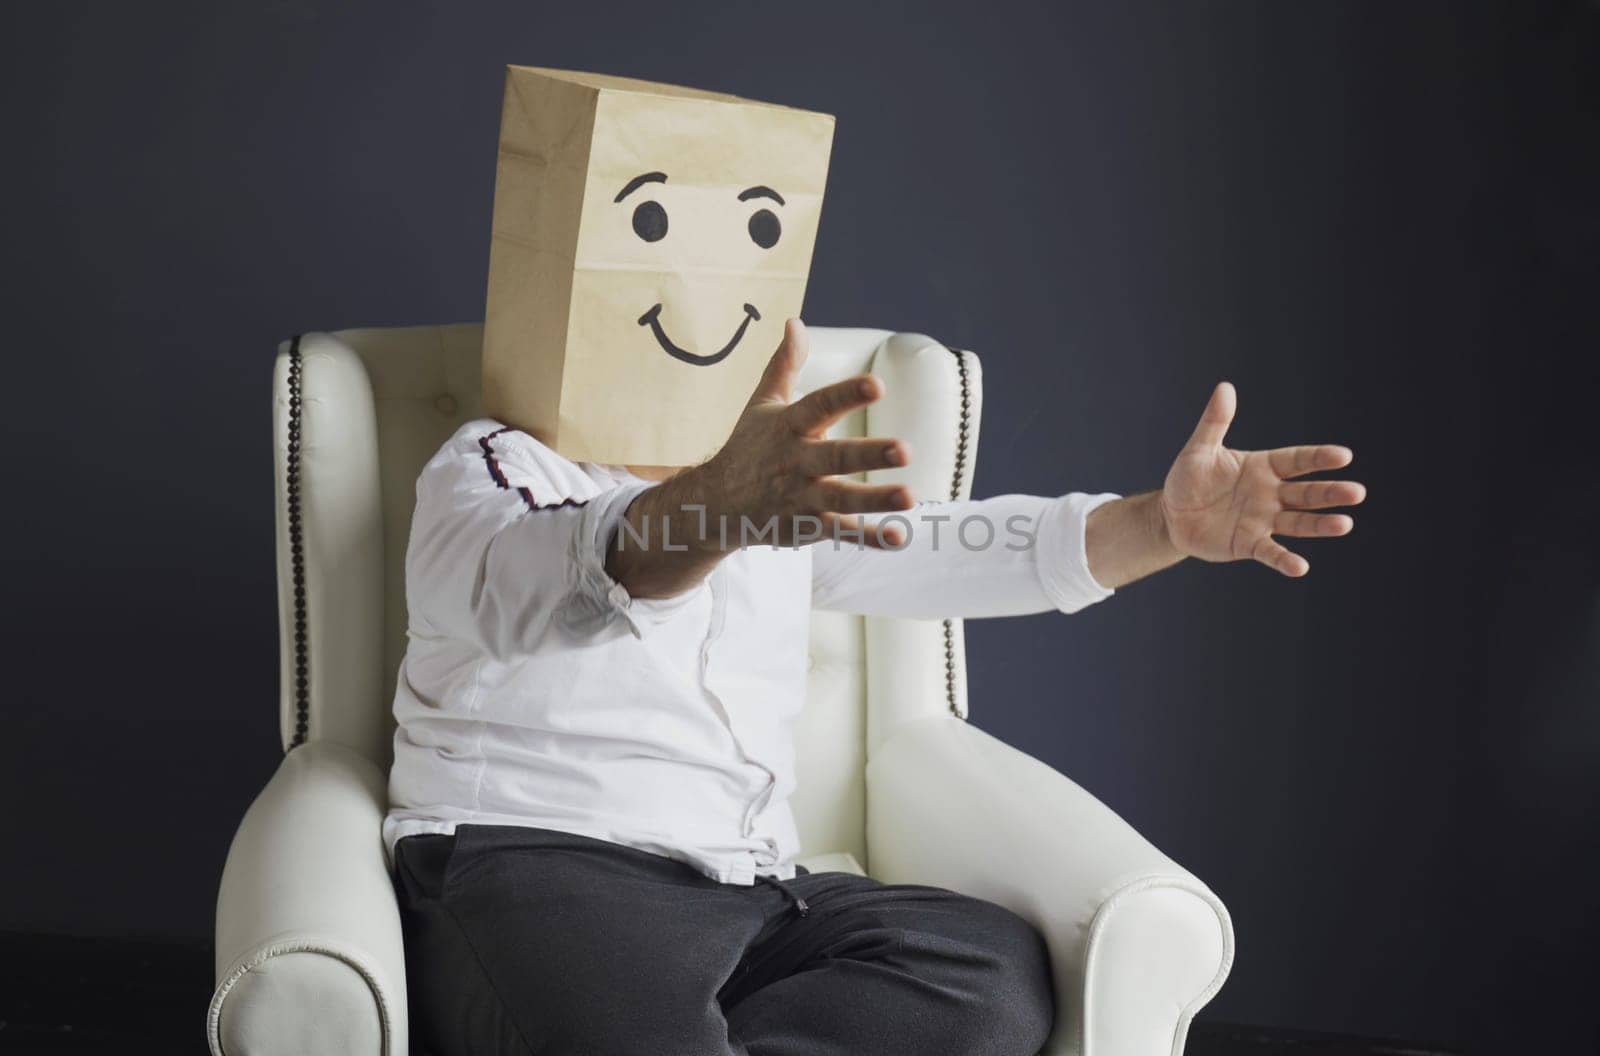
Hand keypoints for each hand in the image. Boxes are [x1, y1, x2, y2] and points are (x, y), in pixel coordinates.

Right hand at [702, 318, 913, 546]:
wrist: (713, 504)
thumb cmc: (747, 448)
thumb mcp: (762, 403)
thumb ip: (784, 365)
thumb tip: (795, 321)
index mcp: (790, 426)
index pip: (820, 405)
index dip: (848, 395)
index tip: (877, 385)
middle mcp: (796, 461)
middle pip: (835, 458)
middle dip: (869, 454)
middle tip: (904, 449)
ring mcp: (801, 497)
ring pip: (841, 499)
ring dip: (875, 500)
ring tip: (909, 497)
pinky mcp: (805, 527)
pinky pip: (841, 533)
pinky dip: (869, 537)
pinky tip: (898, 538)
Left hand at [1159, 382, 1365, 576]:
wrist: (1171, 516)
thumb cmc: (1188, 479)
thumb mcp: (1199, 449)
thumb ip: (1214, 422)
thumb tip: (1224, 387)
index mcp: (1263, 467)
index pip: (1297, 460)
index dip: (1319, 458)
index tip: (1344, 456)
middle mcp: (1270, 494)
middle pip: (1307, 493)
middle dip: (1331, 493)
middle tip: (1357, 493)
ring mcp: (1263, 521)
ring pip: (1298, 522)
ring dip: (1321, 524)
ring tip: (1344, 524)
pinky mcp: (1249, 544)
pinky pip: (1270, 552)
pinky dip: (1285, 560)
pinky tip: (1300, 567)